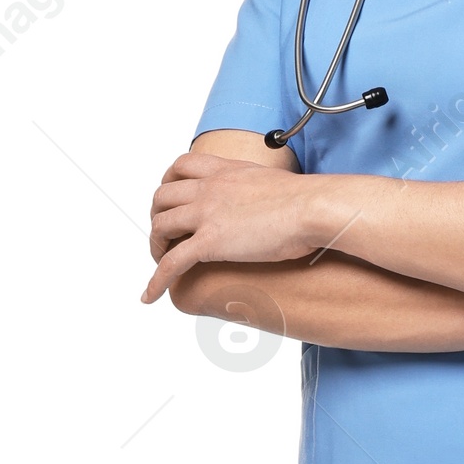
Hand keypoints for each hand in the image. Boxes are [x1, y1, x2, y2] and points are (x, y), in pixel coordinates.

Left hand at [142, 148, 323, 302]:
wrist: (313, 208)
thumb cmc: (308, 200)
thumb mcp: (276, 183)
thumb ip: (262, 189)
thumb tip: (273, 200)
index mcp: (225, 171)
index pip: (181, 167)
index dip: (168, 183)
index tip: (170, 200)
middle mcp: (209, 188)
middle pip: (162, 196)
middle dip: (157, 217)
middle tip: (164, 236)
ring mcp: (206, 214)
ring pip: (161, 226)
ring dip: (155, 245)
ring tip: (161, 262)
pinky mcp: (210, 242)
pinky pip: (172, 263)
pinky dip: (156, 280)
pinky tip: (150, 296)